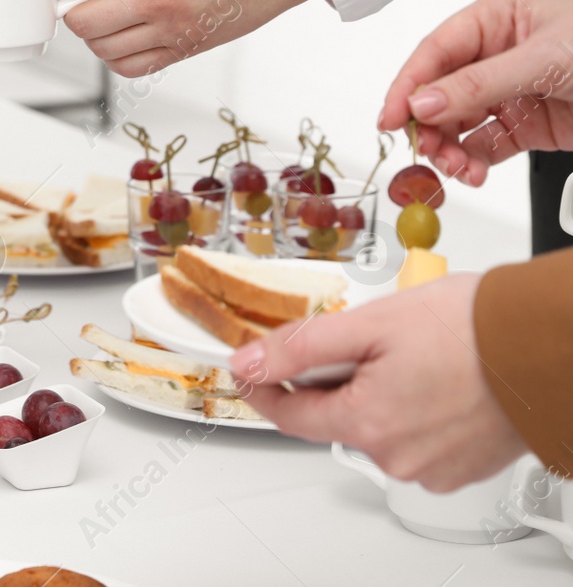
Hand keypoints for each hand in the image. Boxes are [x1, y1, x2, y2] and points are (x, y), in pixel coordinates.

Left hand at [230, 275, 525, 491]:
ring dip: (377, 393)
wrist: (544, 345)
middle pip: (336, 417)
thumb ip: (300, 348)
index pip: (290, 414)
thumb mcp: (368, 323)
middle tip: (362, 339)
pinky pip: (415, 440)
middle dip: (336, 379)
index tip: (252, 367)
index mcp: (368, 423)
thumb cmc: (472, 329)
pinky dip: (413, 411)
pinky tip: (434, 380)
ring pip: (377, 427)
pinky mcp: (460, 468)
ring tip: (412, 356)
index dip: (265, 385)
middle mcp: (398, 457)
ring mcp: (432, 468)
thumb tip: (249, 362)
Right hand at [377, 0, 572, 186]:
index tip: (390, 117)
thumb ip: (480, 83)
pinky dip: (472, 162)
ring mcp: (510, 90)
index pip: (437, 50)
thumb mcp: (546, 60)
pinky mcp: (526, 125)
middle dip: (430, 124)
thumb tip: (423, 103)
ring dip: (449, 148)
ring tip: (458, 168)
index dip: (408, 84)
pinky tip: (474, 172)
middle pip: (440, 90)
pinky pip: (484, 145)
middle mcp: (498, 52)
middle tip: (427, 150)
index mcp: (498, 17)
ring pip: (457, 122)